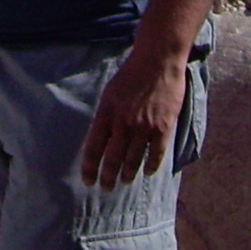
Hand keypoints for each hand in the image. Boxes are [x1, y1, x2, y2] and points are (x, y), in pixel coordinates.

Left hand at [78, 46, 184, 189]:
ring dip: (127, 174)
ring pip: (133, 160)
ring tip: (124, 181)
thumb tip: (101, 137)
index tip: (88, 180)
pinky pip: (156, 154)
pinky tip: (147, 173)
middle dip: (107, 177)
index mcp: (106, 113)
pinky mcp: (163, 128)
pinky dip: (151, 166)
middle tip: (106, 188)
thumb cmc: (131, 74)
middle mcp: (123, 123)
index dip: (90, 167)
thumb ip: (106, 116)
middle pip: (113, 158)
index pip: (94, 147)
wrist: (158, 61)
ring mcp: (144, 127)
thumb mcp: (110, 93)